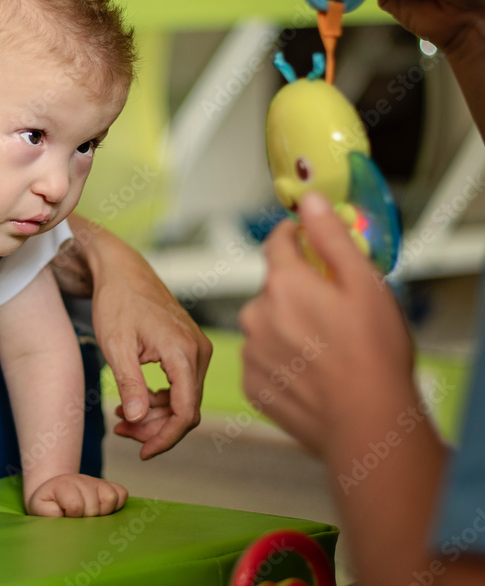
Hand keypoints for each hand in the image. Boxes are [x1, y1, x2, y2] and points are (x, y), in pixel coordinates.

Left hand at [26, 473, 127, 517]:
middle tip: (77, 518)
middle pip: (94, 506)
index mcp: (64, 485)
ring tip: (91, 516)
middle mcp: (82, 480)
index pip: (76, 505)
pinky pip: (122, 494)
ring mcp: (97, 482)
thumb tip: (61, 513)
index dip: (72, 516)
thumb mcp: (38, 507)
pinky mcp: (109, 485)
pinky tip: (102, 510)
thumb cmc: (48, 503)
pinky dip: (116, 505)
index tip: (66, 516)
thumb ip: (46, 511)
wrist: (55, 491)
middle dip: (86, 518)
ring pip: (111, 498)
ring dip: (102, 512)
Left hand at [85, 229, 211, 458]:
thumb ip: (130, 384)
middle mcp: (198, 352)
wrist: (123, 271)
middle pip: (186, 410)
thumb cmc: (117, 302)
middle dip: (154, 428)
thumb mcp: (116, 345)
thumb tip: (136, 420)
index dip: (165, 439)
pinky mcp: (189, 348)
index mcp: (183, 352)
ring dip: (155, 415)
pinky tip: (134, 401)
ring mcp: (197, 349)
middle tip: (120, 431)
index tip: (142, 454)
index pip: (185, 413)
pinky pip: (182, 385)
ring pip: (184, 400)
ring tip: (120, 417)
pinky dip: (160, 399)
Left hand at [238, 193, 413, 456]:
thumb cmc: (373, 355)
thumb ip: (331, 236)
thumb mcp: (364, 283)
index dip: (293, 236)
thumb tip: (309, 202)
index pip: (276, 243)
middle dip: (298, 293)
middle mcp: (256, 313)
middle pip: (273, 288)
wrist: (365, 424)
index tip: (303, 238)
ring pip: (266, 326)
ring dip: (288, 329)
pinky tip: (311, 374)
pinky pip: (263, 361)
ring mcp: (251, 352)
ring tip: (326, 351)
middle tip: (333, 314)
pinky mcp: (252, 384)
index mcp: (284, 283)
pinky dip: (282, 363)